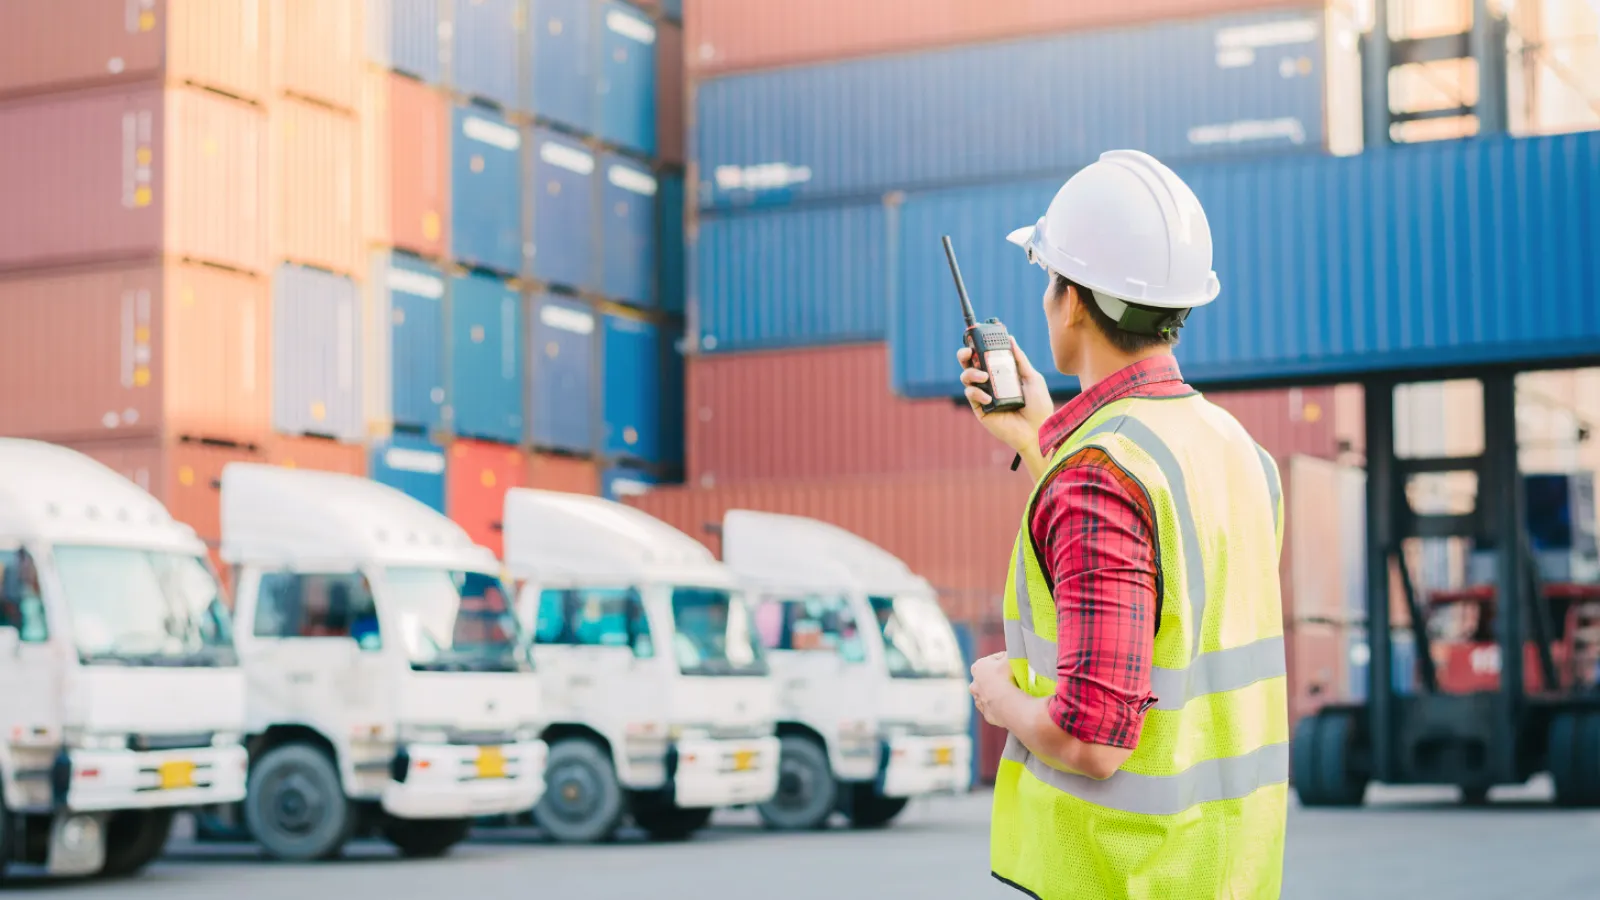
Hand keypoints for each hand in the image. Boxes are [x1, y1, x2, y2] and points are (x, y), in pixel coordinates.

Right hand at [957, 338, 1053, 453]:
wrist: (1037, 431)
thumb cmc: (1038, 406)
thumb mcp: (1032, 377)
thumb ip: (1020, 359)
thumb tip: (1010, 339)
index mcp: (1002, 373)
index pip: (986, 356)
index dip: (978, 346)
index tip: (976, 336)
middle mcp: (990, 382)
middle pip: (970, 364)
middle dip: (964, 355)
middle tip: (968, 352)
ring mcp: (984, 395)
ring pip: (966, 377)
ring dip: (971, 372)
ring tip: (983, 376)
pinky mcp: (980, 408)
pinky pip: (970, 394)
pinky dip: (976, 392)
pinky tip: (988, 398)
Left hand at [969, 651, 1016, 728]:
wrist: (1007, 704)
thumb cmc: (1008, 677)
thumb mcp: (1011, 657)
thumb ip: (1011, 653)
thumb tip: (1015, 652)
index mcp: (978, 667)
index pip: (994, 659)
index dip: (1006, 660)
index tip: (1016, 663)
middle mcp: (974, 684)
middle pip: (990, 677)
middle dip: (1000, 677)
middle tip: (1015, 677)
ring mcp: (979, 700)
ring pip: (990, 694)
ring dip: (999, 692)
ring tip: (1014, 692)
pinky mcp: (987, 714)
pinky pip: (995, 708)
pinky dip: (1002, 706)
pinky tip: (1011, 704)